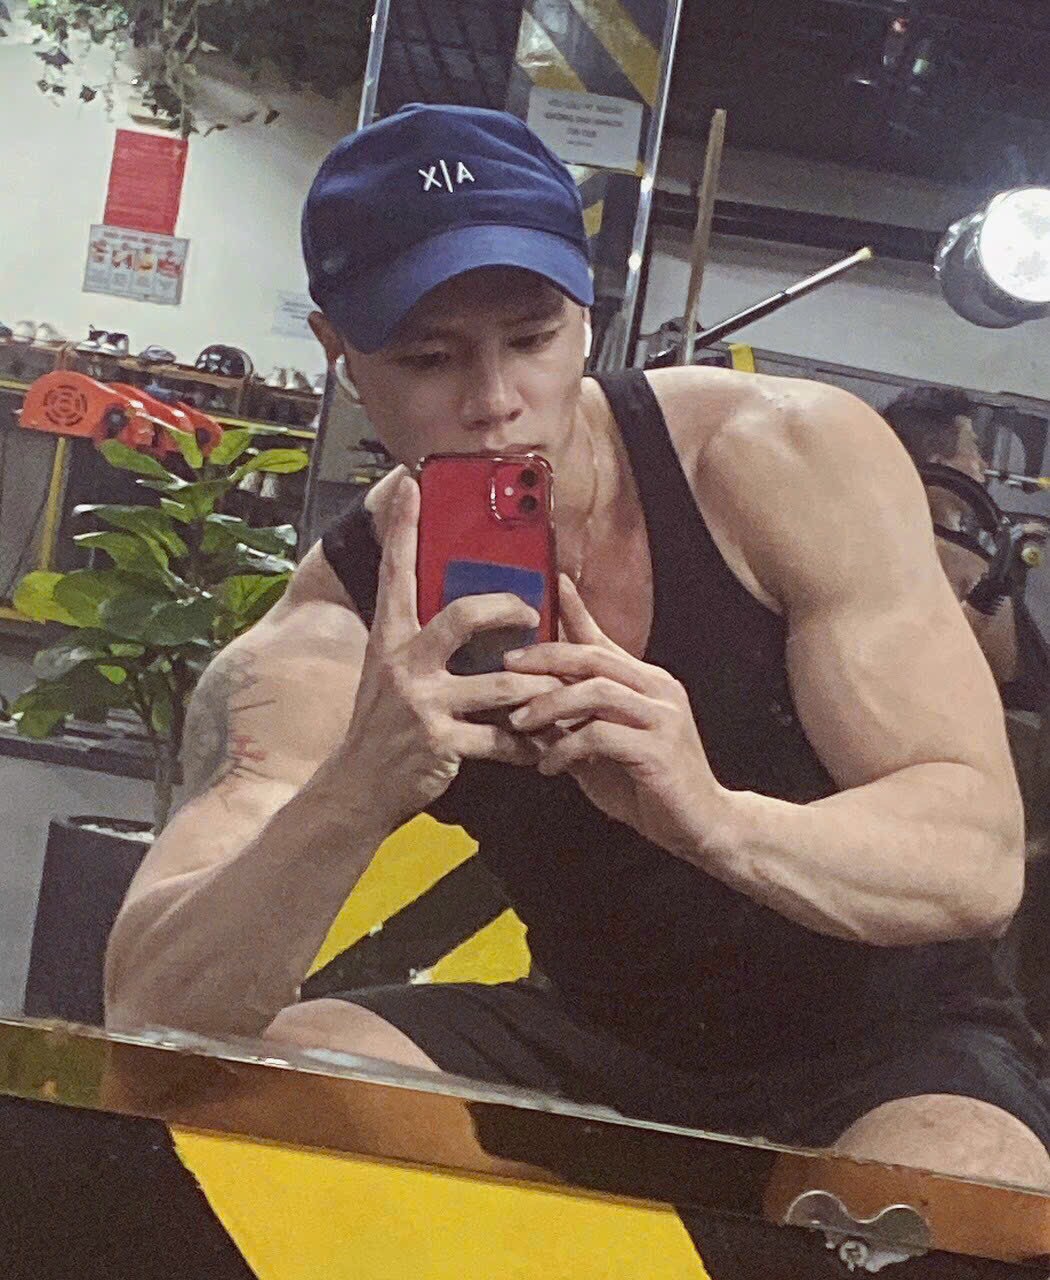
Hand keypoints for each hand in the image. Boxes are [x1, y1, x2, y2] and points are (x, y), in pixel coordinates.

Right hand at [339, 476, 560, 830]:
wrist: (356, 788)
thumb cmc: (381, 726)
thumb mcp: (387, 673)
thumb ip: (417, 641)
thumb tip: (458, 613)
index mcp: (390, 639)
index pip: (397, 572)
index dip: (406, 527)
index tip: (414, 484)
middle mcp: (404, 663)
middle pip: (465, 615)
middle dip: (509, 609)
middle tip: (533, 613)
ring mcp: (423, 702)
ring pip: (501, 682)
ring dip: (537, 687)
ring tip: (556, 689)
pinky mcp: (442, 741)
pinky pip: (502, 737)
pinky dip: (527, 743)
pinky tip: (540, 747)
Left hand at [504, 576, 728, 859]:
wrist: (701, 825)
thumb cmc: (650, 787)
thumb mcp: (605, 748)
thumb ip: (576, 723)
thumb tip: (530, 708)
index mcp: (647, 683)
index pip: (605, 639)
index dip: (577, 611)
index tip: (551, 584)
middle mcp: (658, 690)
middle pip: (594, 657)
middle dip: (545, 657)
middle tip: (507, 666)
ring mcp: (661, 717)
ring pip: (595, 691)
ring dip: (550, 705)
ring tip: (520, 723)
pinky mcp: (658, 748)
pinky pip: (600, 735)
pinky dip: (566, 748)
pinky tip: (548, 766)